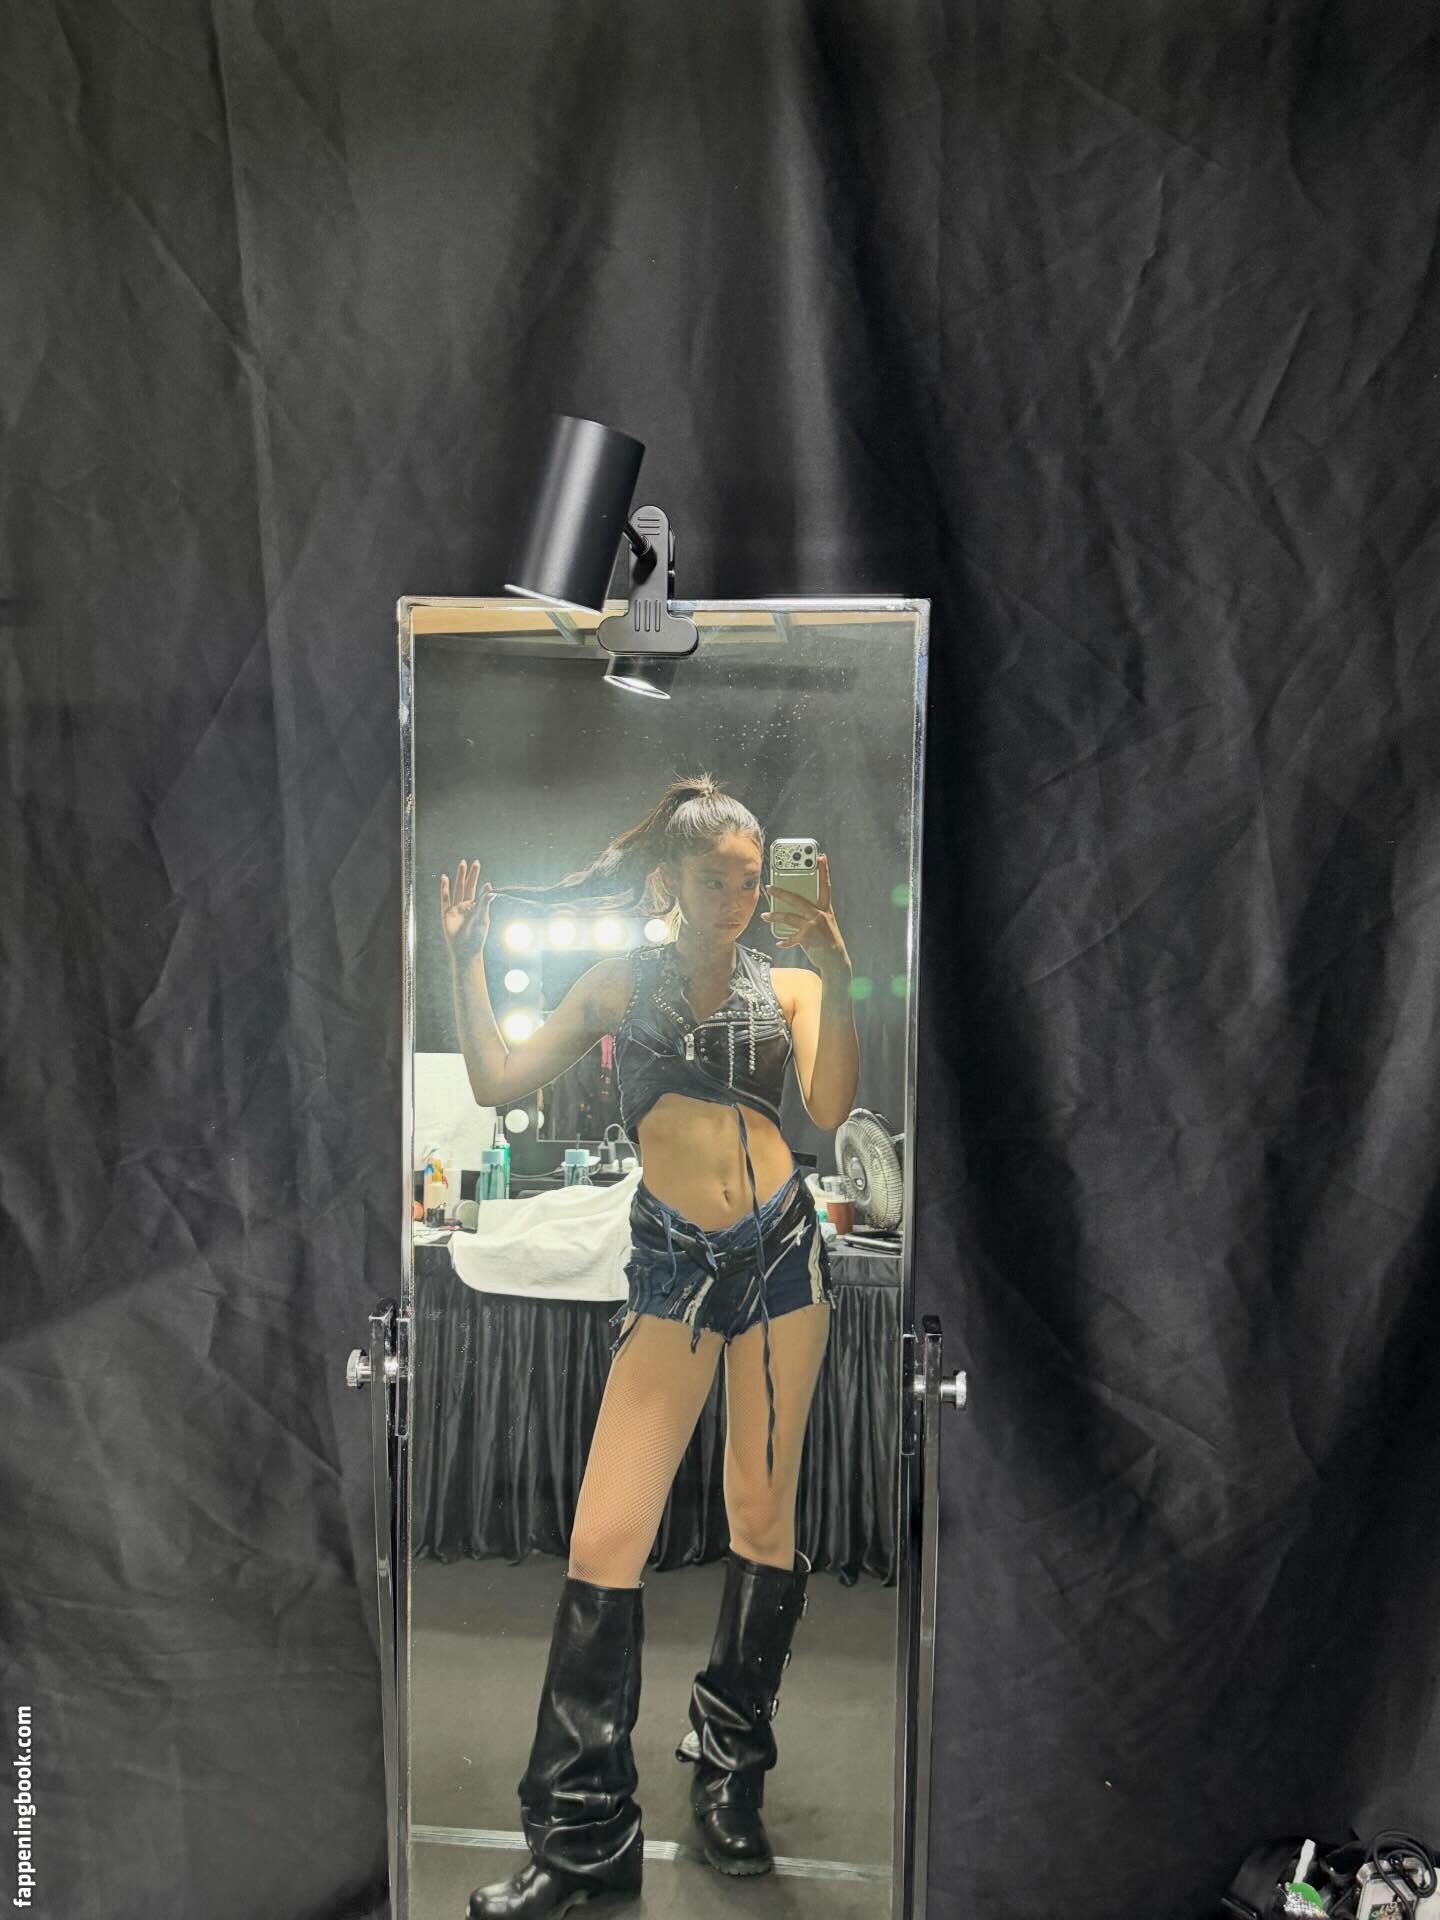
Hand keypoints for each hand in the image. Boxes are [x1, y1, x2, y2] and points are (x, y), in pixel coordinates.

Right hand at [440, 858, 493, 959]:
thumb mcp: (482, 918)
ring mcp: (456, 909)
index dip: (478, 878)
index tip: (478, 866)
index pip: (478, 890)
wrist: (465, 950)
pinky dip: (444, 889)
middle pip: (468, 886)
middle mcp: (466, 906)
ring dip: (459, 877)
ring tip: (462, 864)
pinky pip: (445, 899)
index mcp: (477, 907)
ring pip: (458, 889)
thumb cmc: (476, 937)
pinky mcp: (446, 913)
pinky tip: (444, 878)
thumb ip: (484, 902)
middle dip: (470, 874)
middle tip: (473, 862)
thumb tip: (490, 887)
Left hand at [761, 855, 848, 971]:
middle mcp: (820, 914)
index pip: (825, 886)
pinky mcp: (807, 938)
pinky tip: (779, 943)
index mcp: (826, 908)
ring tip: (765, 916)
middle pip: (797, 899)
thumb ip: (813, 913)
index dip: (824, 871)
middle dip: (781, 892)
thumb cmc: (829, 940)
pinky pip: (791, 938)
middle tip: (769, 887)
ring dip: (774, 916)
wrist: (836, 960)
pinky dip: (785, 941)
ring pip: (789, 917)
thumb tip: (794, 908)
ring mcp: (813, 926)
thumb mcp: (825, 923)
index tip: (821, 857)